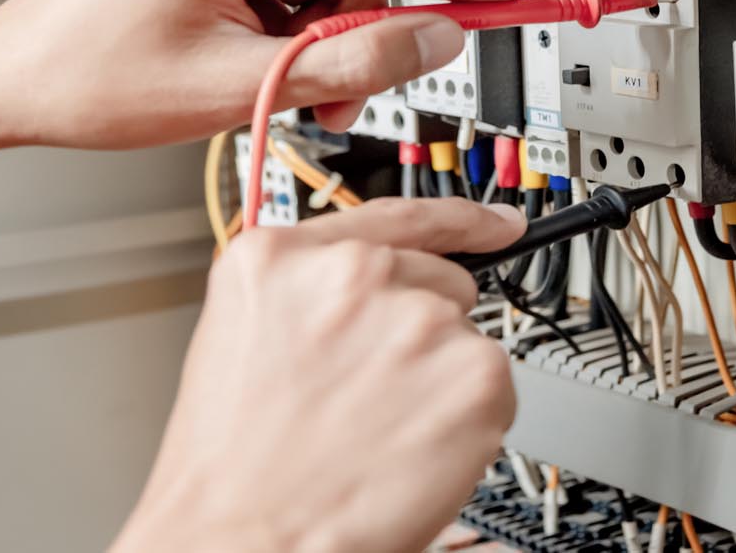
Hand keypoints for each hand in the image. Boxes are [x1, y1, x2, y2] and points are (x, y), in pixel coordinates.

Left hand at [0, 0, 516, 194]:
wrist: (3, 82)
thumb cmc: (87, 82)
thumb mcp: (235, 88)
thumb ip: (346, 66)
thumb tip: (426, 42)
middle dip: (346, 36)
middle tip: (319, 101)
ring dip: (308, 40)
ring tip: (262, 88)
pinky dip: (276, 29)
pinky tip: (240, 64)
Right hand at [111, 199, 524, 552]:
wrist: (245, 544)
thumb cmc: (236, 471)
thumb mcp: (244, 345)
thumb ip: (311, 297)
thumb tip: (382, 291)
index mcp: (279, 260)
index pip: (394, 216)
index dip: (458, 222)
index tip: (499, 224)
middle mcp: (352, 272)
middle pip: (440, 282)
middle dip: (419, 336)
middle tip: (369, 400)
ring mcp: (417, 317)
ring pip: (464, 341)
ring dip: (438, 384)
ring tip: (375, 434)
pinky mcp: (472, 370)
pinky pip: (493, 388)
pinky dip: (468, 425)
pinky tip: (409, 451)